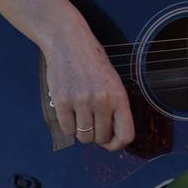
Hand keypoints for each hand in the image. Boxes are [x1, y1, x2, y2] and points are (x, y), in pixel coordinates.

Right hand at [42, 26, 134, 150]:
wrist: (69, 43)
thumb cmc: (93, 62)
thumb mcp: (113, 81)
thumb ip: (115, 107)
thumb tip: (112, 136)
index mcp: (119, 96)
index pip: (126, 135)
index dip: (118, 144)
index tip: (111, 142)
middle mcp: (101, 101)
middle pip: (101, 138)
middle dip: (98, 136)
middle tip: (93, 122)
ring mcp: (80, 102)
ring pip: (83, 137)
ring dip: (82, 131)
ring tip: (81, 115)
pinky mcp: (61, 102)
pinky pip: (67, 130)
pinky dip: (68, 125)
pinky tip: (70, 111)